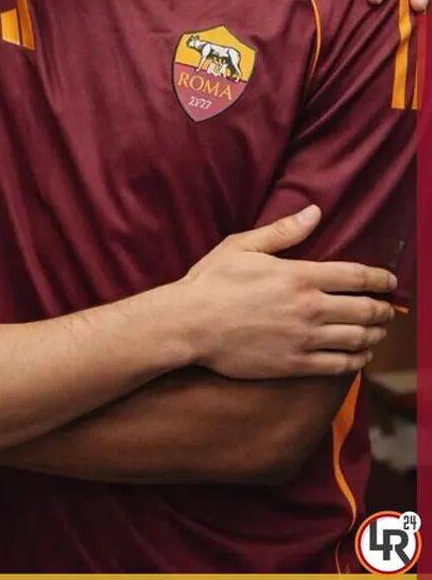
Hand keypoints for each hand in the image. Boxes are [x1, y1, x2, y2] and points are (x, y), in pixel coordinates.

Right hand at [182, 205, 395, 378]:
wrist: (190, 324)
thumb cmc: (212, 281)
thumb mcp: (242, 246)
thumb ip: (283, 231)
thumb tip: (315, 213)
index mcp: (298, 276)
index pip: (356, 277)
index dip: (380, 278)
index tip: (389, 280)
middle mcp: (308, 308)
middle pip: (364, 310)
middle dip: (382, 309)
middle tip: (387, 309)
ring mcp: (304, 339)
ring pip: (358, 339)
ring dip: (375, 334)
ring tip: (378, 331)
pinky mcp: (295, 365)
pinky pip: (340, 366)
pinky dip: (357, 360)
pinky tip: (360, 355)